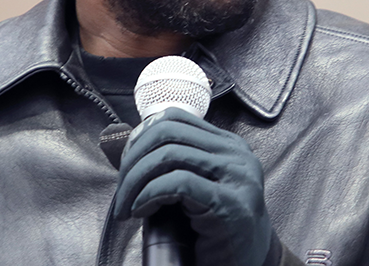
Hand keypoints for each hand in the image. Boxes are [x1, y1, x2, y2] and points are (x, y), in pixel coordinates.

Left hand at [113, 108, 278, 265]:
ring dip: (135, 182)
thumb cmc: (213, 230)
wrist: (247, 265)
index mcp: (228, 145)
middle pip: (167, 133)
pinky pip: (177, 183)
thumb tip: (126, 147)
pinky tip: (141, 212)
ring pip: (169, 155)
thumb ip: (176, 163)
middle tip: (122, 191)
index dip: (141, 136)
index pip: (175, 118)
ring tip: (127, 206)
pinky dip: (149, 195)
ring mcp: (237, 177)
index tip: (126, 164)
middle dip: (133, 159)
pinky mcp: (231, 204)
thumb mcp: (196, 186)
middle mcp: (236, 154)